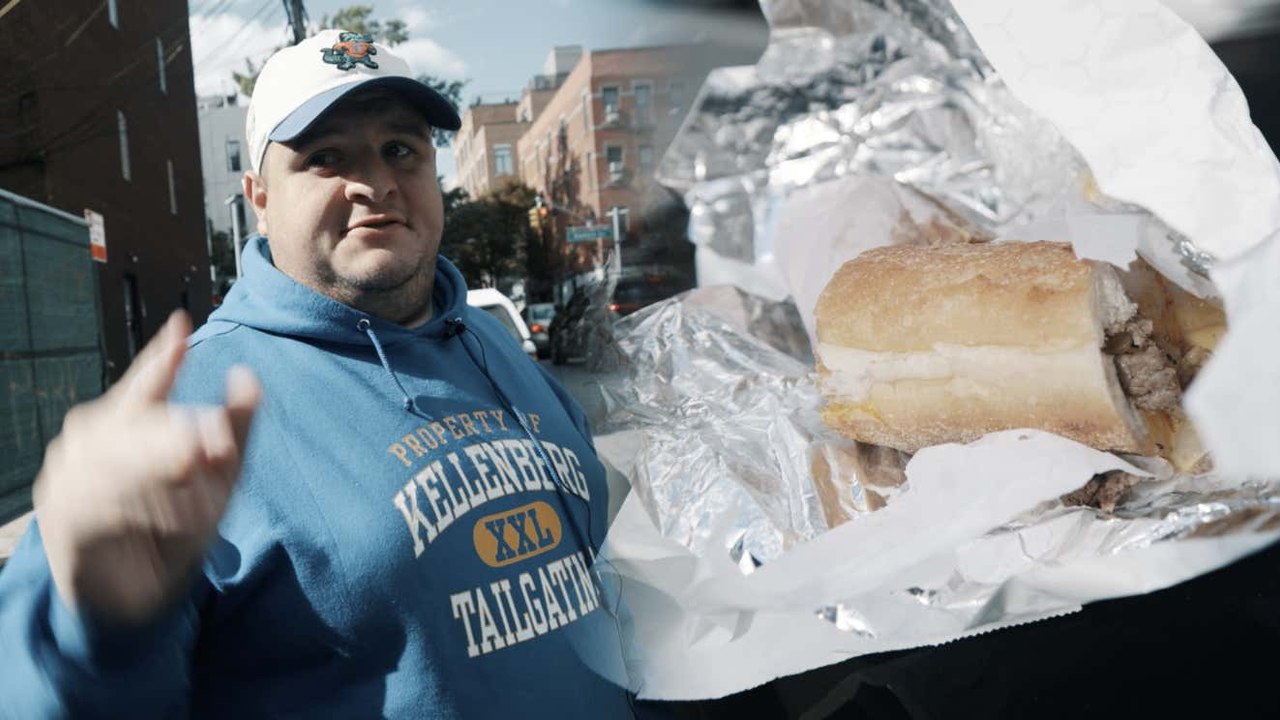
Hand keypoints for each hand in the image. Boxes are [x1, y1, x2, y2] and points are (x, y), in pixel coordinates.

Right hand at [34, 311, 259, 624]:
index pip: (145, 383)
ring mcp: (68, 475)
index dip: (163, 359)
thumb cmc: (177, 527)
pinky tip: (160, 520)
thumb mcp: (220, 480)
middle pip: (133, 424)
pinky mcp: (60, 516)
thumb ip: (236, 431)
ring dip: (158, 479)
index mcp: (128, 422)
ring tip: (191, 496)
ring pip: (113, 460)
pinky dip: (134, 512)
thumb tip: (247, 377)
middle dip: (175, 437)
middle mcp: (91, 440)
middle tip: (211, 453)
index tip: (182, 327)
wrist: (138, 597)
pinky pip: (94, 504)